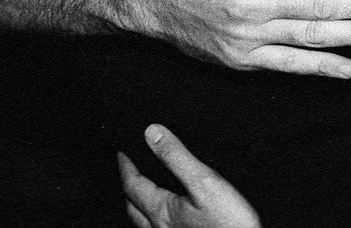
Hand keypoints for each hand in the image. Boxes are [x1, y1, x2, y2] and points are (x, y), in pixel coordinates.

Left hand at [120, 124, 260, 227]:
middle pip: (133, 207)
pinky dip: (155, 219)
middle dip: (128, 187)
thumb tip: (151, 132)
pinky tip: (169, 217)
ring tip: (143, 193)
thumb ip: (176, 157)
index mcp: (161, 211)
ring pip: (144, 222)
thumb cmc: (228, 225)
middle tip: (128, 171)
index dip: (126, 167)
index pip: (133, 185)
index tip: (121, 153)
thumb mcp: (204, 182)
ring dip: (139, 205)